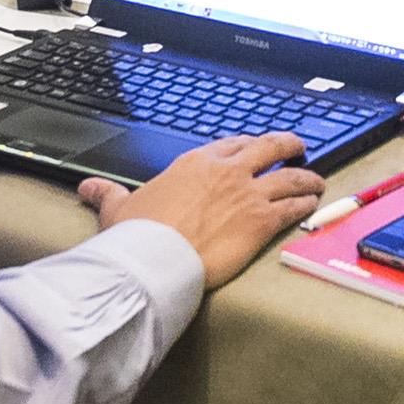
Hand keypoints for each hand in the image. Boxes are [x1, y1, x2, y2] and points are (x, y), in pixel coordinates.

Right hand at [82, 132, 324, 286]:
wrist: (155, 260)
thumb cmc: (137, 236)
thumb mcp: (118, 208)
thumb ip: (107, 193)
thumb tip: (87, 187)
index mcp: (195, 163)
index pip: (231, 144)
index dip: (247, 145)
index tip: (255, 148)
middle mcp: (226, 171)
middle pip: (269, 147)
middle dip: (287, 145)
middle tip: (297, 148)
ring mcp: (248, 194)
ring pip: (290, 176)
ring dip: (307, 177)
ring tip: (316, 180)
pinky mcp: (261, 220)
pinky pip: (294, 206)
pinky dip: (306, 204)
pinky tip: (313, 205)